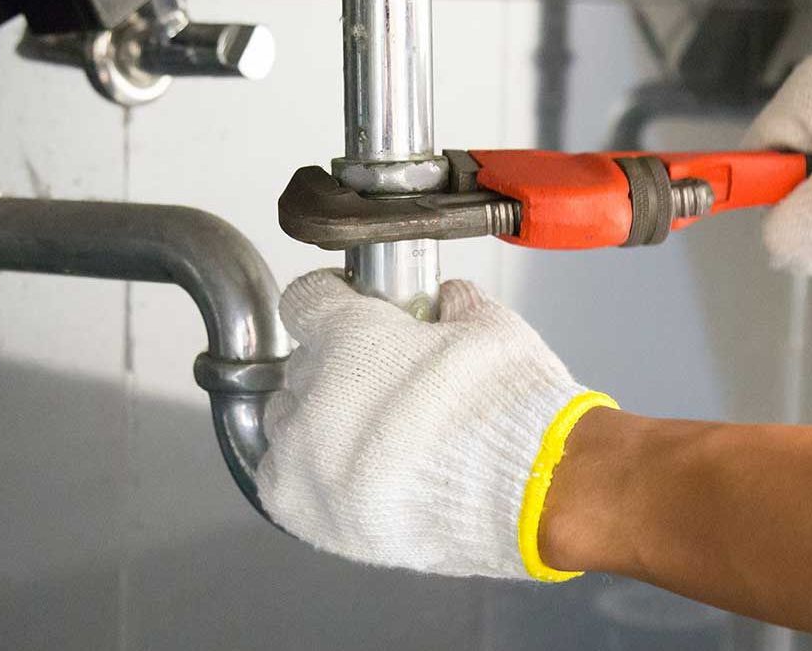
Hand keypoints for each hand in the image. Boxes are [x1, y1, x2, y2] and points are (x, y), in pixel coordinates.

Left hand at [255, 270, 605, 578]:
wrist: (531, 492)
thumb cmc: (511, 409)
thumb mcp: (492, 327)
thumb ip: (456, 305)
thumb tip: (449, 300)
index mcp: (351, 337)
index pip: (304, 300)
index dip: (331, 300)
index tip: (346, 308)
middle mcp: (315, 395)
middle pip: (301, 365)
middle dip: (336, 367)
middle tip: (378, 382)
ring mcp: (305, 457)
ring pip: (285, 421)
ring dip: (316, 420)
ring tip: (366, 433)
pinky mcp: (306, 510)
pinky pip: (280, 478)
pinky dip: (305, 473)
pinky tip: (346, 471)